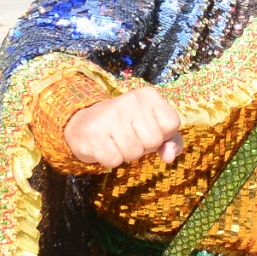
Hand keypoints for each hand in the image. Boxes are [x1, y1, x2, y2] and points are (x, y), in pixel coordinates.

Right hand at [62, 87, 183, 169]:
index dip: (162, 135)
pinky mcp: (94, 132)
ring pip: (134, 153)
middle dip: (144, 147)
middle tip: (130, 137)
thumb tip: (169, 157)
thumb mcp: (153, 128)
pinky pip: (114, 160)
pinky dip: (111, 161)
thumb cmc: (126, 127)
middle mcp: (130, 99)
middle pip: (154, 140)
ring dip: (126, 154)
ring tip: (116, 141)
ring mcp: (110, 114)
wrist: (84, 124)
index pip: (172, 124)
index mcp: (148, 95)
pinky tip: (104, 146)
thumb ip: (171, 142)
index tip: (146, 130)